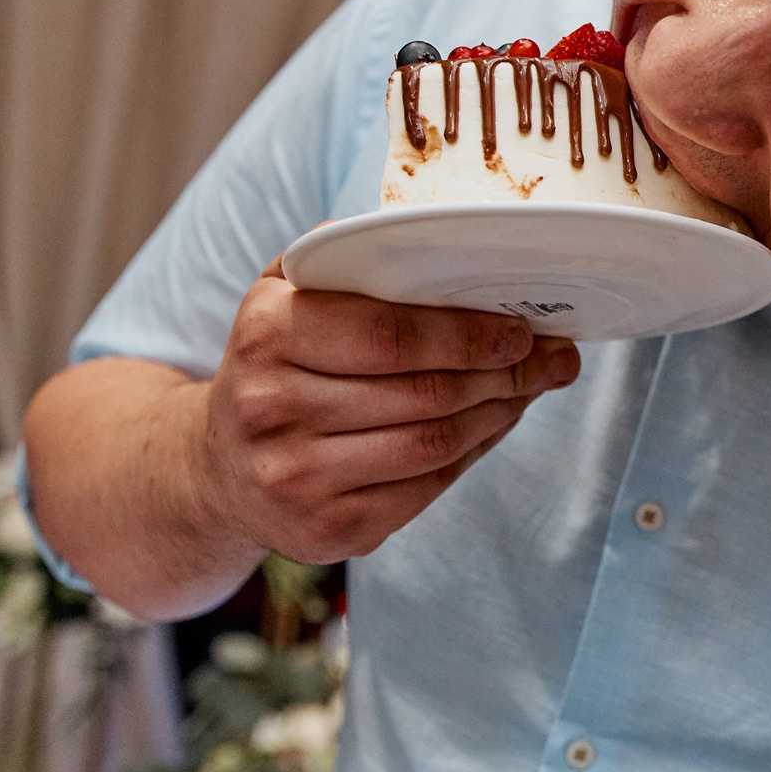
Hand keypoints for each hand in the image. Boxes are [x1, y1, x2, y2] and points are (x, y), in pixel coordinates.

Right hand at [198, 258, 580, 563]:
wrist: (217, 468)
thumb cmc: (276, 361)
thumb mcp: (286, 293)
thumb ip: (347, 258)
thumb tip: (451, 240)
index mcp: (266, 334)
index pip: (389, 335)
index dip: (467, 332)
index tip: (522, 326)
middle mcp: (271, 410)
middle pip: (423, 392)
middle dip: (504, 373)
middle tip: (553, 357)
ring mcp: (296, 479)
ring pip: (433, 444)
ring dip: (499, 413)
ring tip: (531, 387)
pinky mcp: (327, 531)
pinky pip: (425, 489)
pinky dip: (473, 454)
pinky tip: (494, 425)